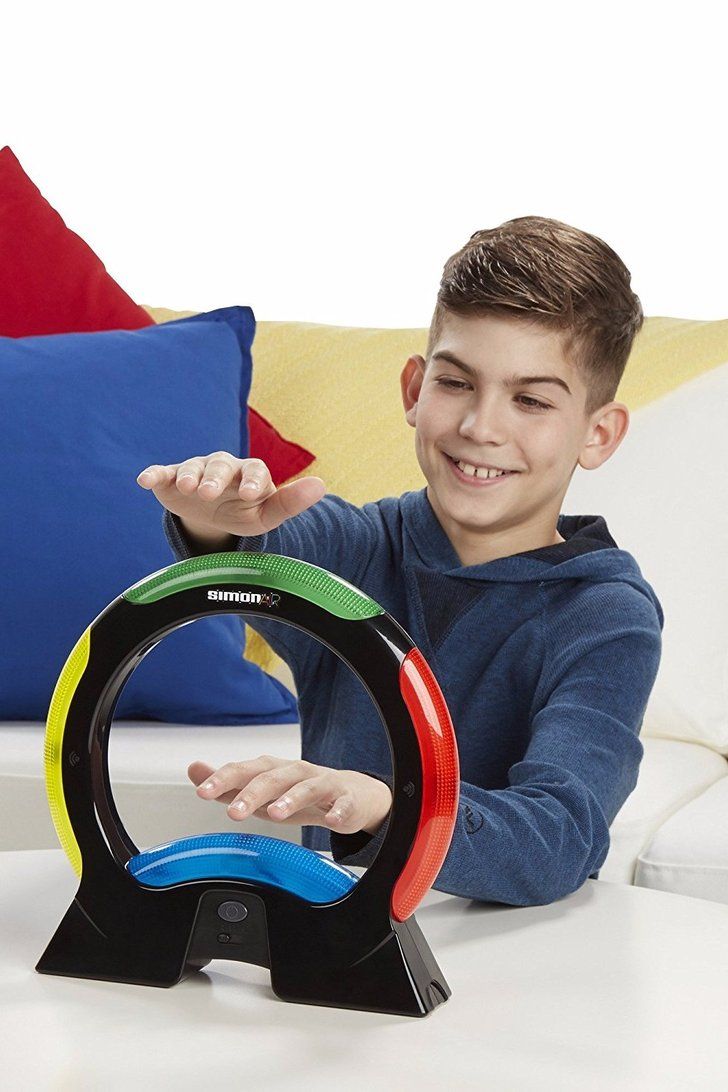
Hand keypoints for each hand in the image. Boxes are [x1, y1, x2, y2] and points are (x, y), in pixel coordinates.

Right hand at [136, 451, 324, 539]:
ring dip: (190, 475)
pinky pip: (163, 472)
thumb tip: (321, 486)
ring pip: (193, 467)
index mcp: (250, 473)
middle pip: (221, 465)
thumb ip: (291, 502)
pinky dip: (155, 474)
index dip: (254, 481)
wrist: (212, 517)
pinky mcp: (172, 478)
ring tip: (187, 487)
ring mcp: (197, 470)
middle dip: (216, 477)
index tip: (252, 495)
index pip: (255, 470)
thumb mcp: (266, 514)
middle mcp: (223, 466)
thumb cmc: (244, 512)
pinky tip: (145, 480)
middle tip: (210, 492)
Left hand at [188, 755, 392, 836]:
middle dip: (253, 793)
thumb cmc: (299, 793)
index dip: (224, 779)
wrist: (352, 796)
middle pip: (273, 777)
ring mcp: (324, 784)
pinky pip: (343, 804)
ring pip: (307, 787)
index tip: (202, 792)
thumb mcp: (262, 789)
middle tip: (234, 812)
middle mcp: (297, 772)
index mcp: (274, 770)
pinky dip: (338, 811)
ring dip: (291, 799)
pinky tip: (331, 821)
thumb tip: (193, 769)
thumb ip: (228, 783)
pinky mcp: (346, 800)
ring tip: (275, 814)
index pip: (245, 770)